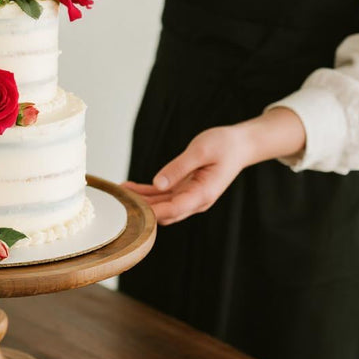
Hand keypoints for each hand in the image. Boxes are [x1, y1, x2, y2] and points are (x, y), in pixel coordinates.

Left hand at [123, 126, 251, 225]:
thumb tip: (158, 182)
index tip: (132, 211)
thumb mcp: (201, 150)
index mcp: (203, 194)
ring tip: (118, 195)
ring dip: (141, 202)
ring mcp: (190, 197)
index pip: (173, 209)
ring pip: (161, 206)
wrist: (240, 145)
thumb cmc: (224, 145)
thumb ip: (179, 167)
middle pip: (165, 212)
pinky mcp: (185, 190)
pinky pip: (163, 196)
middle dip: (142, 210)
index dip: (152, 212)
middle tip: (119, 203)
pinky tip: (129, 188)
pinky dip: (147, 193)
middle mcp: (196, 200)